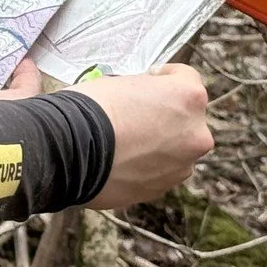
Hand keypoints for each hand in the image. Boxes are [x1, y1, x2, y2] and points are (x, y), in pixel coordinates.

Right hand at [73, 64, 212, 208]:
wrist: (70, 150)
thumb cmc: (92, 107)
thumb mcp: (119, 81)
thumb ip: (143, 91)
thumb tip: (141, 101)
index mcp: (188, 97)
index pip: (186, 78)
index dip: (163, 78)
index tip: (147, 82)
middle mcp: (196, 133)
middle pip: (186, 118)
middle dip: (165, 116)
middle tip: (135, 115)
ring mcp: (183, 165)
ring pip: (176, 149)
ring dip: (159, 144)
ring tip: (125, 144)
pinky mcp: (164, 188)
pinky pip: (160, 171)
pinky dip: (146, 166)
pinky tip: (120, 160)